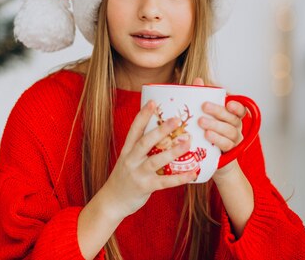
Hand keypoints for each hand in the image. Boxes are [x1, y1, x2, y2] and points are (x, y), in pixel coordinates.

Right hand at [98, 100, 197, 220]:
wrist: (112, 201)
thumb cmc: (124, 178)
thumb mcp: (127, 160)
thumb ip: (141, 149)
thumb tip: (161, 135)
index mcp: (127, 150)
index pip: (134, 129)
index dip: (143, 115)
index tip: (153, 102)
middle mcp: (131, 159)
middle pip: (145, 141)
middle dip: (160, 130)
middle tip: (175, 119)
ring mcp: (137, 173)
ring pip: (156, 160)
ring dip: (172, 151)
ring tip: (187, 142)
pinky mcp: (145, 187)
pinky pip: (165, 182)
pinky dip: (180, 177)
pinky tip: (192, 172)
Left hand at [192, 78, 247, 176]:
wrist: (213, 162)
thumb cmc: (208, 135)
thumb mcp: (205, 116)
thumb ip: (203, 98)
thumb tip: (198, 80)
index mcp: (232, 118)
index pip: (240, 110)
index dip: (236, 106)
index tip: (228, 102)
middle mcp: (236, 128)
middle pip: (232, 118)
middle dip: (219, 111)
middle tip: (204, 106)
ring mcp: (234, 141)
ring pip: (230, 131)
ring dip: (216, 125)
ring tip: (202, 122)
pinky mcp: (230, 153)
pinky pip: (226, 145)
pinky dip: (218, 140)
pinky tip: (207, 136)